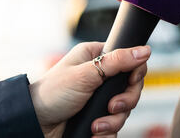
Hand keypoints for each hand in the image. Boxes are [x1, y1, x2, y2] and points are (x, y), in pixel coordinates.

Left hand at [28, 42, 149, 137]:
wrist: (34, 124)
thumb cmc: (51, 93)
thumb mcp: (85, 74)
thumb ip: (117, 62)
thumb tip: (145, 50)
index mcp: (97, 58)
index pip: (130, 61)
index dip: (135, 73)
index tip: (131, 82)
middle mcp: (100, 77)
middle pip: (131, 88)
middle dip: (125, 101)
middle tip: (112, 107)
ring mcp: (99, 99)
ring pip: (125, 110)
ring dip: (113, 120)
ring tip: (96, 125)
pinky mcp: (97, 118)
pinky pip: (115, 126)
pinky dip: (106, 132)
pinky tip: (93, 131)